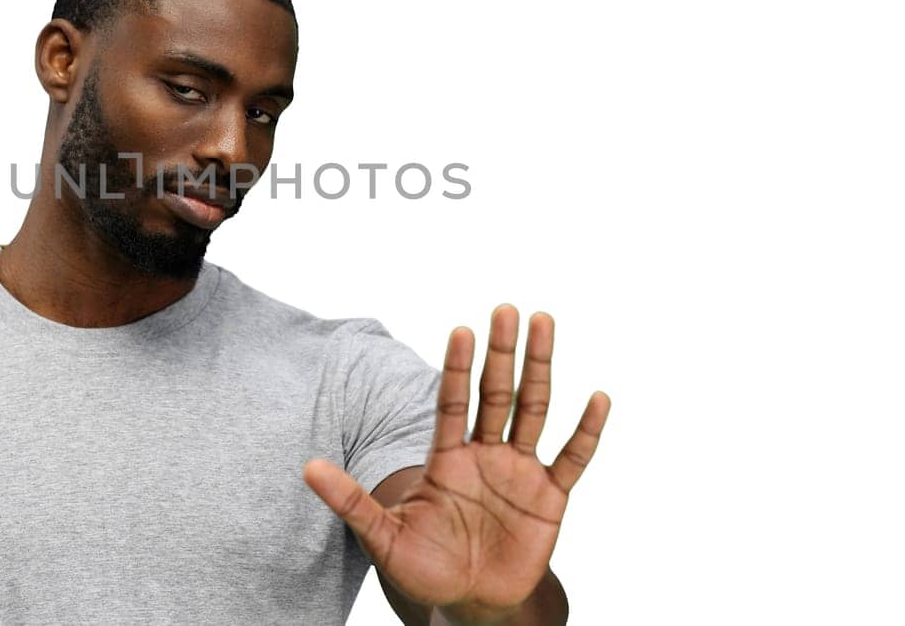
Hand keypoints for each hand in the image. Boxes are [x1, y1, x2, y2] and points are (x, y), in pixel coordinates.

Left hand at [303, 306, 609, 622]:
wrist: (469, 603)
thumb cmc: (423, 568)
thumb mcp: (383, 536)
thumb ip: (350, 500)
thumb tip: (306, 469)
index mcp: (447, 458)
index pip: (451, 402)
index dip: (456, 368)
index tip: (460, 330)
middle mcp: (485, 455)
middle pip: (495, 393)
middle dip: (501, 352)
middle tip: (506, 308)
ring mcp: (519, 472)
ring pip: (533, 410)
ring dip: (539, 369)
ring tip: (544, 323)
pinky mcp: (550, 498)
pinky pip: (572, 458)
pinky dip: (586, 431)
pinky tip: (598, 398)